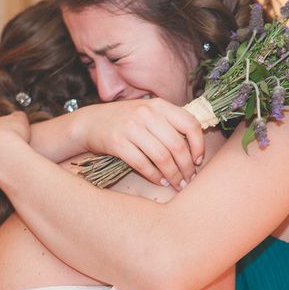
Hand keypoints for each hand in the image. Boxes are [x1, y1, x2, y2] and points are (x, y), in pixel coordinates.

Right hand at [80, 98, 204, 189]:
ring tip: (177, 184)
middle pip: (177, 145)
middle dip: (187, 167)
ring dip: (173, 175)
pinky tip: (160, 181)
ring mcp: (131, 127)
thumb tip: (195, 147)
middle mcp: (146, 113)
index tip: (198, 160)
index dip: (198, 145)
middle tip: (189, 179)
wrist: (89, 122)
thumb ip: (169, 123)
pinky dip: (154, 176)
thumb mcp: (148, 113)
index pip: (190, 124)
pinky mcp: (117, 142)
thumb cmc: (125, 120)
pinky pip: (142, 164)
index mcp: (159, 105)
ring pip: (162, 157)